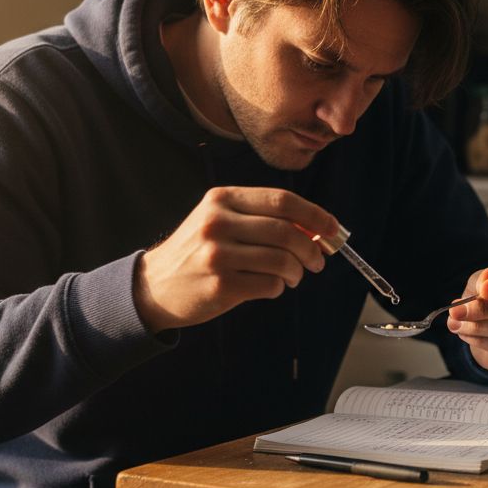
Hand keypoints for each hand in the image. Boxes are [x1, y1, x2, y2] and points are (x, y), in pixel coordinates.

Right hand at [133, 187, 336, 331]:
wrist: (154, 285)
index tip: (333, 229)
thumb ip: (262, 219)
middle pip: (286, 230)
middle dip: (312, 248)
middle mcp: (218, 222)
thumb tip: (315, 230)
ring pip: (282, 260)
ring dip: (296, 272)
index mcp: (222, 199)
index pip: (282, 200)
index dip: (314, 215)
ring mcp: (218, 254)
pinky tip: (269, 287)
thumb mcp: (220, 221)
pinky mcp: (221, 284)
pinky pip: (270, 285)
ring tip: (292, 277)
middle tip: (318, 261)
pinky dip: (278, 288)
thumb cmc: (197, 253)